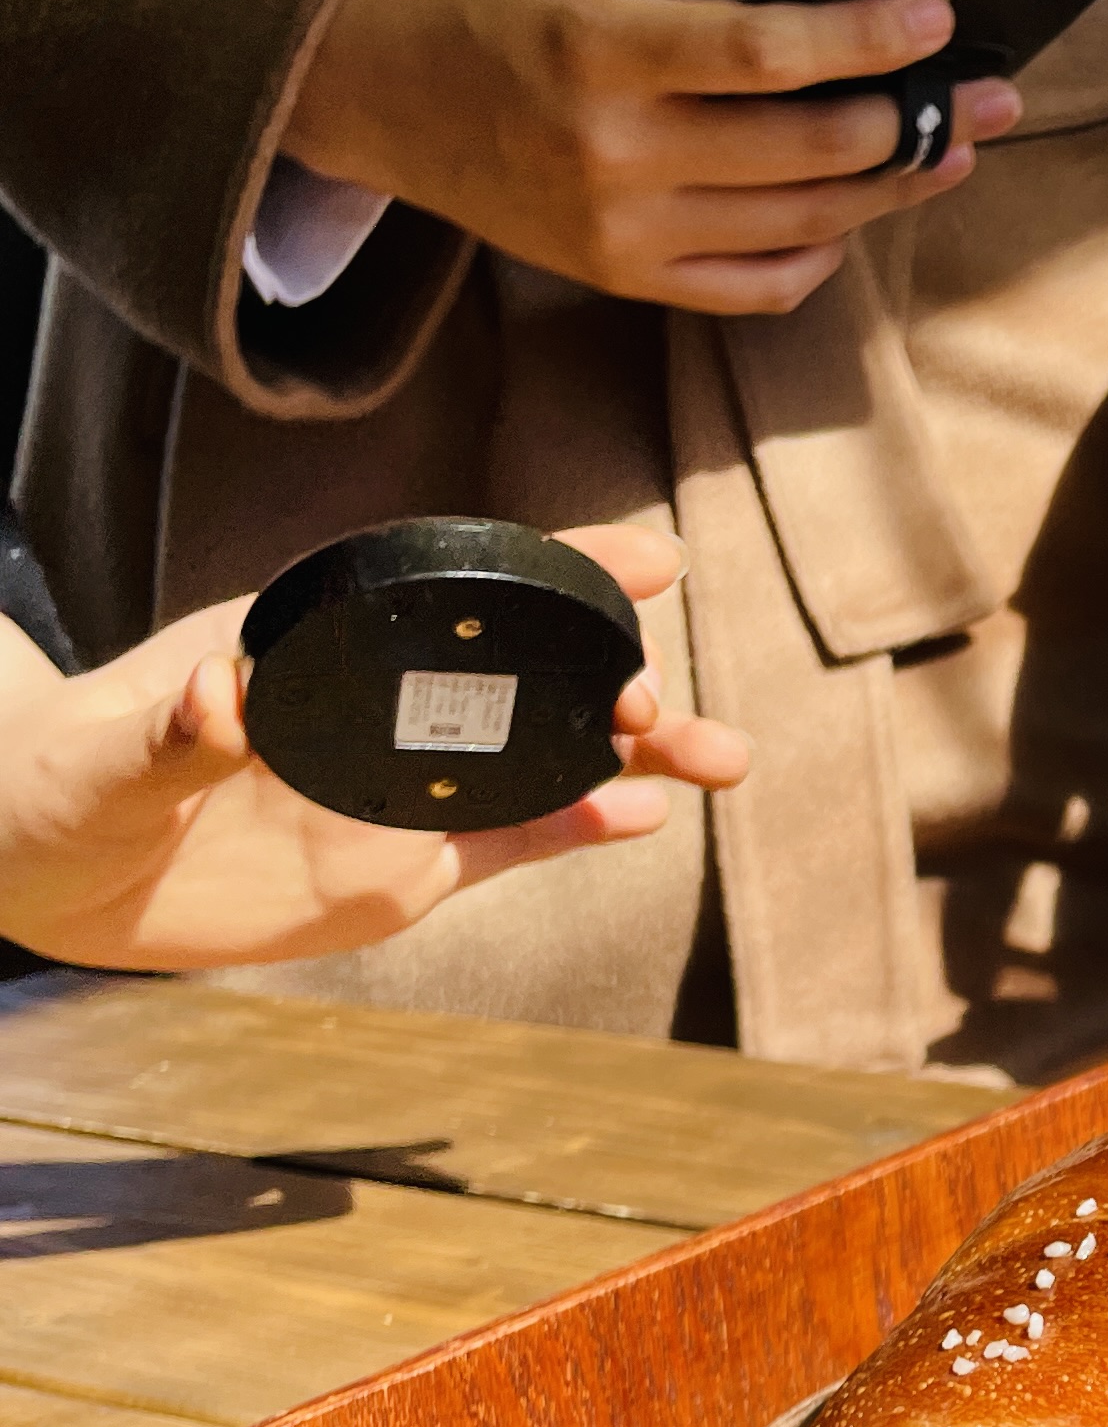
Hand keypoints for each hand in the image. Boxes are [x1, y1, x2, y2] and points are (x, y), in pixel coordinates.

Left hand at [0, 525, 749, 971]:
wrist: (46, 870)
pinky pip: (509, 843)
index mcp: (323, 645)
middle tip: (659, 707)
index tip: (647, 556)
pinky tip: (647, 818)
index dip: (557, 568)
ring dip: (633, 757)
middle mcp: (382, 707)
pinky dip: (580, 827)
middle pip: (526, 678)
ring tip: (722, 759)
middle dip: (611, 679)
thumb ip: (169, 730)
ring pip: (542, 763)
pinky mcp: (400, 866)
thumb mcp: (106, 754)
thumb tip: (221, 697)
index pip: (457, 590)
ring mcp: (400, 788)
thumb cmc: (58, 782)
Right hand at [284, 0, 1023, 315]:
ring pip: (800, 228)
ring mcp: (621, 230)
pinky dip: (820, 257)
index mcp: (601, 46)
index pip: (773, 57)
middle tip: (990, 94)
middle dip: (917, 122)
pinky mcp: (621, 274)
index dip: (872, 44)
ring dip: (891, 190)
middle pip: (808, 151)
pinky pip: (755, 288)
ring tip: (951, 148)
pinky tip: (854, 212)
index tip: (938, 22)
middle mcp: (616, 154)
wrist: (362, 84)